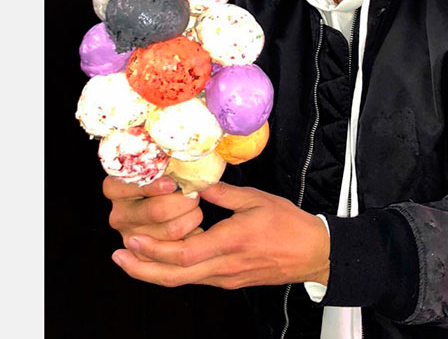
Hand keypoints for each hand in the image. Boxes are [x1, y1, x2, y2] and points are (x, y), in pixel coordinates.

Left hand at [110, 182, 330, 289]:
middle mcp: (224, 266)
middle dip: (142, 268)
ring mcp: (226, 277)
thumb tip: (197, 184)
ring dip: (154, 270)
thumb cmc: (288, 224)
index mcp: (232, 242)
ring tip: (132, 257)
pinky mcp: (229, 280)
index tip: (132, 238)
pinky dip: (174, 268)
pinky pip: (195, 277)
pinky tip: (164, 255)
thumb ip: (224, 193)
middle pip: (175, 276)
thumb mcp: (257, 200)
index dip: (155, 249)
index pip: (185, 254)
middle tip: (118, 256)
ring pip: (182, 279)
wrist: (312, 253)